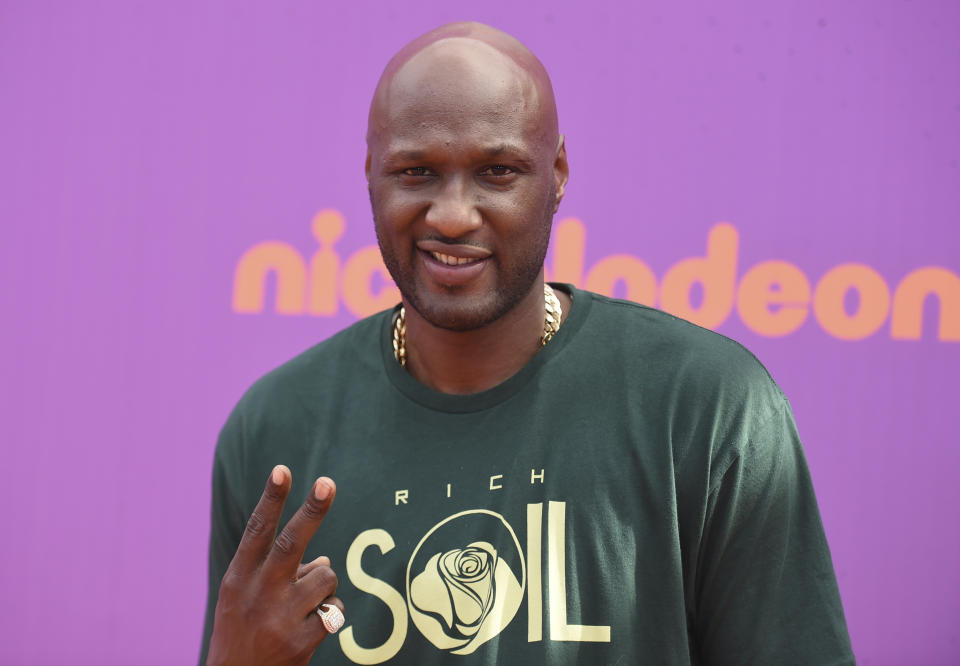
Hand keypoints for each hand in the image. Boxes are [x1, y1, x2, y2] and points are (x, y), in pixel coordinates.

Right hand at [206, 466, 342, 665]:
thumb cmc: (243, 630)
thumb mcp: (245, 595)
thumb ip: (278, 570)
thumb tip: (325, 560)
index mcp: (239, 577)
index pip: (257, 530)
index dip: (271, 499)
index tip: (282, 469)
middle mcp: (258, 593)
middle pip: (291, 544)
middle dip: (312, 511)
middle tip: (328, 483)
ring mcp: (280, 618)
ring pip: (325, 576)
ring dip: (324, 585)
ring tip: (305, 604)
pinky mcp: (301, 642)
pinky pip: (335, 610)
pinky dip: (331, 613)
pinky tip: (311, 627)